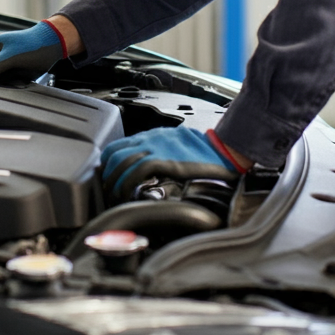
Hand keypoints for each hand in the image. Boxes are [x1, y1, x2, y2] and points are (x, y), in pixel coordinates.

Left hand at [101, 126, 247, 203]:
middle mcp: (152, 139)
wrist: (226, 150)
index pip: (118, 146)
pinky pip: (138, 169)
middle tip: (107, 192)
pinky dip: (127, 183)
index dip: (108, 164)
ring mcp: (158, 147)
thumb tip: (145, 173)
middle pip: (115, 153)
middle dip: (107, 175)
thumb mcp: (177, 147)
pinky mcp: (167, 160)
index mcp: (154, 136)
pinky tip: (127, 195)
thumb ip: (160, 154)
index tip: (107, 179)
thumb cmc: (207, 152)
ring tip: (114, 198)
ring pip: (122, 161)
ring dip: (114, 182)